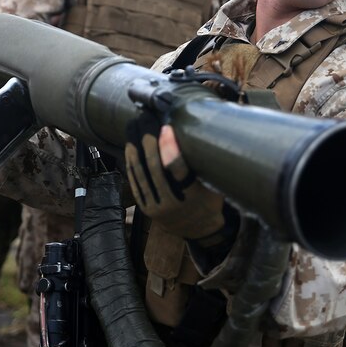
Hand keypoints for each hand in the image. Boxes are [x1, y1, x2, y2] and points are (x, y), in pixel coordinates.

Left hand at [125, 122, 225, 236]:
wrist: (198, 229)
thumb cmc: (210, 201)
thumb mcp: (215, 185)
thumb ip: (205, 166)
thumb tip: (199, 132)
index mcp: (195, 197)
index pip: (179, 170)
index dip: (170, 148)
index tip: (166, 127)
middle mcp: (173, 203)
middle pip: (155, 168)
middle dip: (148, 139)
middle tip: (145, 117)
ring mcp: (156, 207)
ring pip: (142, 173)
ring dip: (135, 146)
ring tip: (134, 125)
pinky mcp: (145, 208)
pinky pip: (135, 181)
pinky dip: (131, 162)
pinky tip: (130, 145)